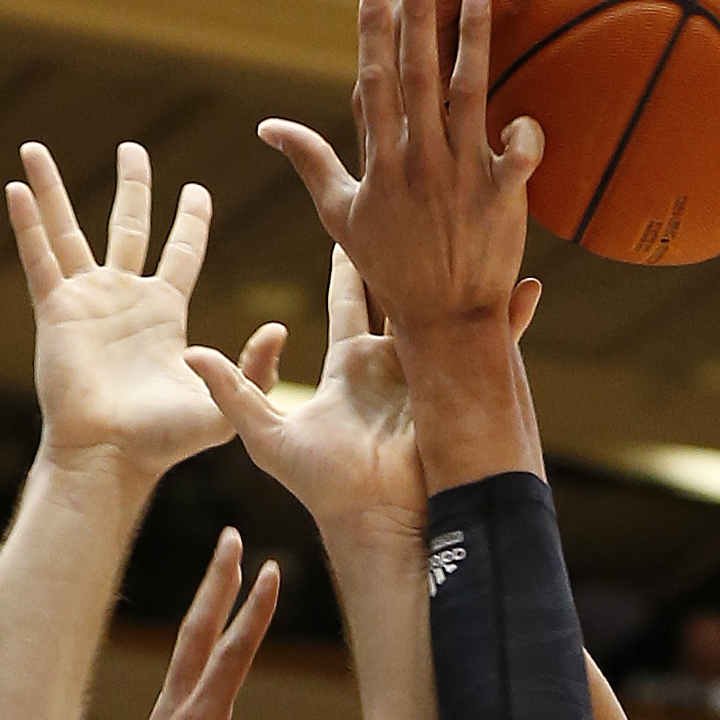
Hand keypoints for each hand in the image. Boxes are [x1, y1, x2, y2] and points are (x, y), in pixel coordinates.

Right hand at [8, 141, 227, 481]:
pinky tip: (15, 187)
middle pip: (128, 226)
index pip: (182, 253)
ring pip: (68, 231)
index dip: (191, 220)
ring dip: (52, 189)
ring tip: (36, 150)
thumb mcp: (224, 405)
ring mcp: (86, 302)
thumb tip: (278, 328)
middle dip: (132, 187)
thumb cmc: (164, 442)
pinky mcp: (55, 313)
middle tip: (132, 150)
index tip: (196, 190)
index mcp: (163, 314)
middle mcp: (124, 299)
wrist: (111, 457)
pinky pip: (38, 259)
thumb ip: (254, 368)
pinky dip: (26, 224)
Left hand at [110, 530, 349, 719]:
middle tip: (231, 537)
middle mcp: (173, 715)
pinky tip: (200, 655)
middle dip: (217, 583)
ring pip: (182, 653)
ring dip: (204, 610)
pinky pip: (175, 680)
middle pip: (196, 634)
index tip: (270, 569)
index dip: (253, 612)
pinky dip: (192, 651)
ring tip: (219, 576)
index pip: (231, 656)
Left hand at [189, 248, 542, 541]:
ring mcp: (429, 374)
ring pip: (444, 309)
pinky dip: (509, 319)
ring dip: (456, 270)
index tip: (349, 218)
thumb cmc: (321, 488)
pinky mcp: (458, 391)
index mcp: (349, 365)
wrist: (377, 522)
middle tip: (410, 196)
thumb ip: (234, 390)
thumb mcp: (266, 435)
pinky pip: (488, 348)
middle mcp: (391, 363)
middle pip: (399, 291)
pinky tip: (528, 285)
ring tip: (466, 221)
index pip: (350, 298)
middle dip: (406, 248)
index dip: (350, 259)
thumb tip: (191, 353)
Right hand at [259, 0, 539, 358]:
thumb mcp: (341, 217)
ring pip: (469, 98)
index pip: (374, 85)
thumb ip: (310, 162)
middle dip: (419, 21)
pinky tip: (524, 107)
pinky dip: (525, 133)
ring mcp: (463, 179)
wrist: (445, 321)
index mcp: (382, 164)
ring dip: (473, 44)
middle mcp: (421, 164)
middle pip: (418, 79)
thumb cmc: (393, 268)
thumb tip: (268, 127)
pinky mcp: (503, 198)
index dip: (374, 34)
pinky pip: (521, 155)